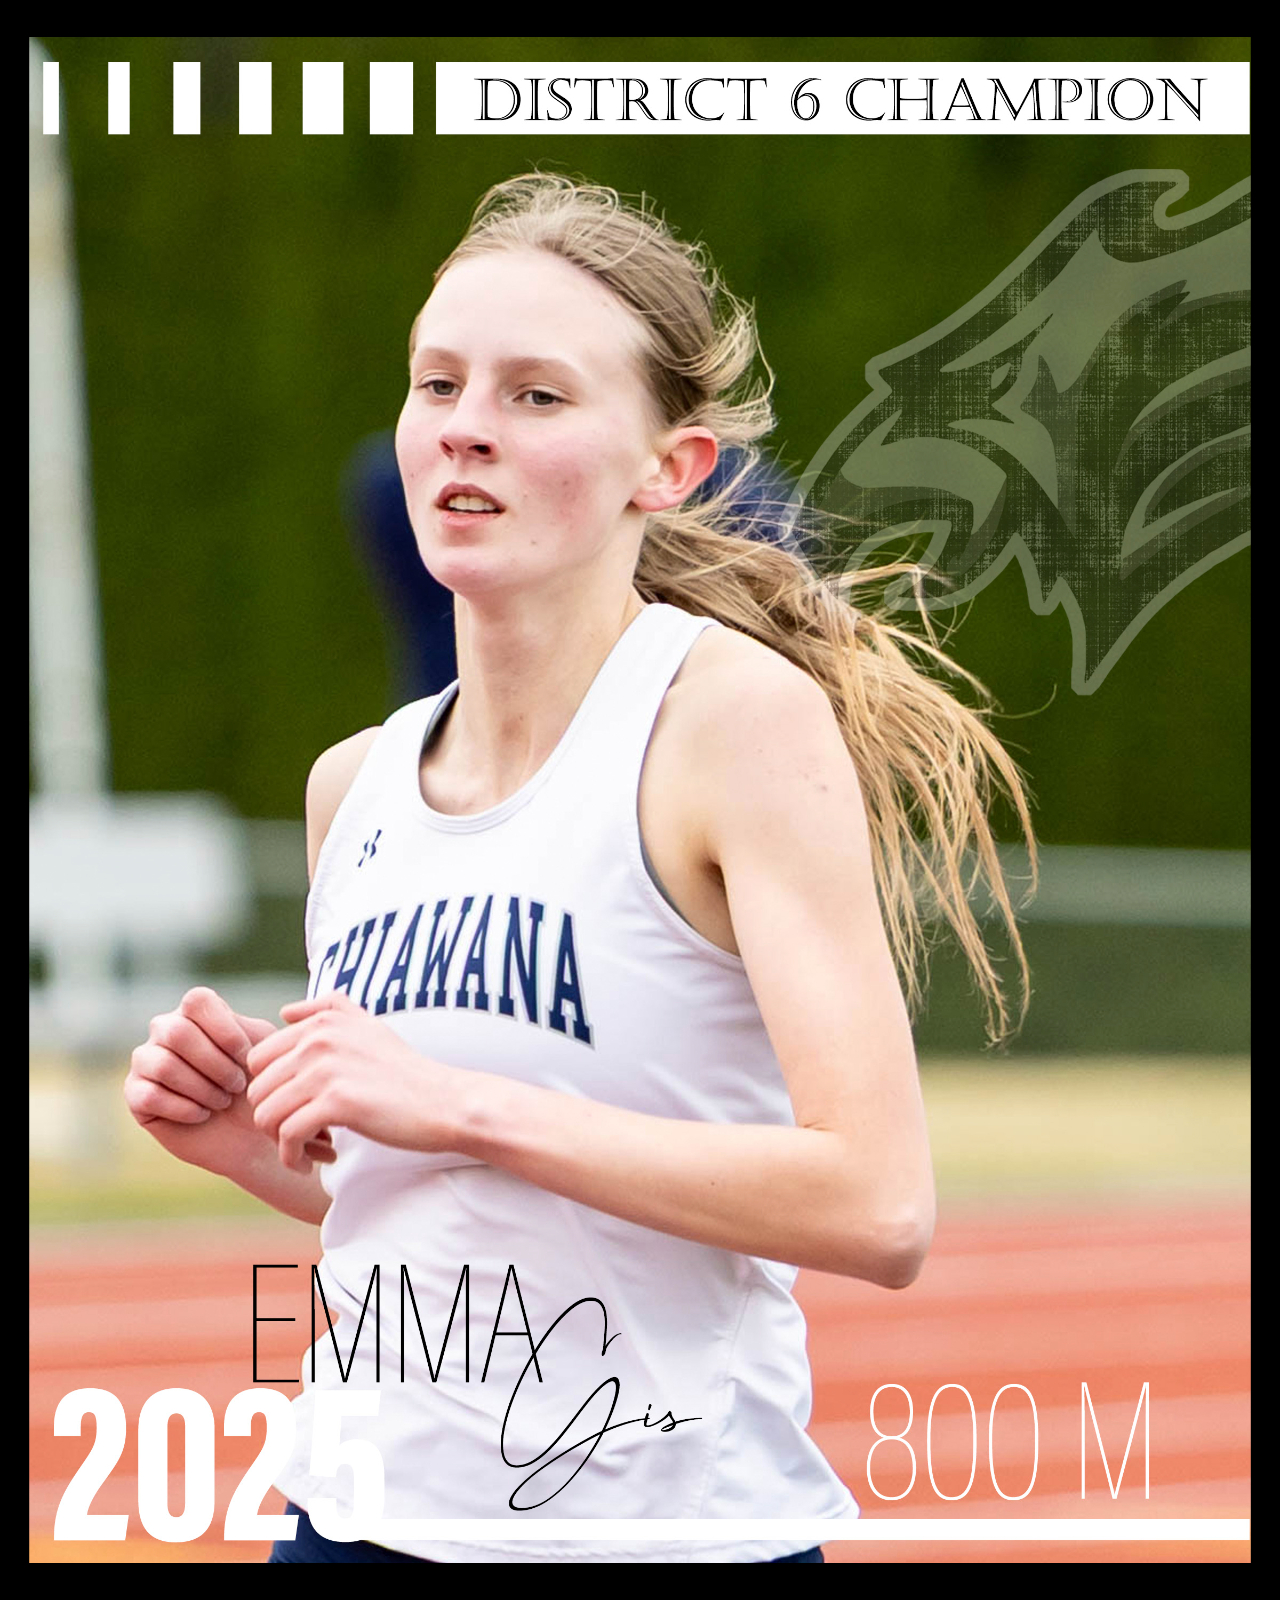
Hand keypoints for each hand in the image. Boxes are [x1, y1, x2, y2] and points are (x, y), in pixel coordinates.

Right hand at [125, 986, 335, 1177]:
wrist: (255, 1137)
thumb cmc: (266, 1088)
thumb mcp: (277, 1053)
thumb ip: (283, 1028)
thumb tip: (292, 1013)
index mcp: (197, 1012)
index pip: (196, 1000)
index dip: (223, 1030)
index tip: (247, 1058)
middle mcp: (167, 1030)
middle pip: (176, 1031)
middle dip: (213, 1064)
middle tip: (237, 1087)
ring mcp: (147, 1061)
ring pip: (162, 1063)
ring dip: (201, 1087)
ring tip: (222, 1103)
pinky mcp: (136, 1095)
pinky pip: (147, 1094)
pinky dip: (183, 1107)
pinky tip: (203, 1115)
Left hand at [245, 990, 464, 1171]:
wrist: (443, 1101)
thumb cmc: (404, 1071)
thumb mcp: (368, 1026)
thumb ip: (328, 1010)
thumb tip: (285, 1011)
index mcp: (322, 1023)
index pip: (258, 1059)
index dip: (271, 1090)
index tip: (296, 1110)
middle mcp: (319, 1040)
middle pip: (257, 1090)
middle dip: (272, 1119)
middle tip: (300, 1136)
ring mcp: (327, 1070)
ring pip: (266, 1115)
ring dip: (280, 1143)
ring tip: (305, 1150)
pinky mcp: (337, 1102)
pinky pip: (287, 1136)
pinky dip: (294, 1157)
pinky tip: (314, 1162)